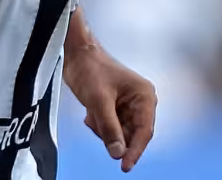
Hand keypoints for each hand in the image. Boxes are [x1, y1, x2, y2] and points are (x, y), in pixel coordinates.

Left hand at [64, 46, 156, 172]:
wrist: (77, 55)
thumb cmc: (91, 68)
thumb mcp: (99, 101)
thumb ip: (109, 128)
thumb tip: (118, 153)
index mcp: (144, 95)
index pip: (144, 131)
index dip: (135, 151)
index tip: (125, 166)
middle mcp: (140, 101)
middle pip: (132, 135)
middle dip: (112, 135)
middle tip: (97, 124)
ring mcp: (128, 106)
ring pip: (120, 134)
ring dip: (103, 130)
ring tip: (93, 114)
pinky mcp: (117, 108)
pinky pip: (111, 129)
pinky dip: (99, 126)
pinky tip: (91, 113)